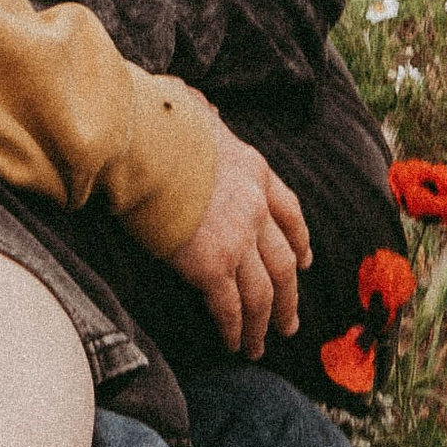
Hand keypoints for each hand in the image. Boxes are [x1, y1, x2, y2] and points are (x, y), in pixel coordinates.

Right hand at [163, 113, 310, 359]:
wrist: (140, 144)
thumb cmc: (154, 125)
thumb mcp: (192, 112)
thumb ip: (200, 114)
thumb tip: (192, 99)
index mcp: (254, 170)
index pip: (290, 211)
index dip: (300, 240)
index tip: (306, 261)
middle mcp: (255, 208)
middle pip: (284, 262)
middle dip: (289, 297)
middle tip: (289, 323)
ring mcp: (237, 238)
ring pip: (263, 293)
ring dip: (263, 325)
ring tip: (259, 347)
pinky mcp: (212, 265)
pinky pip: (230, 308)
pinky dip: (234, 329)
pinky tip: (232, 343)